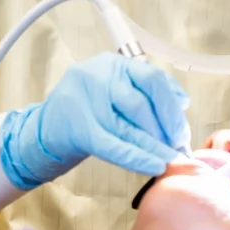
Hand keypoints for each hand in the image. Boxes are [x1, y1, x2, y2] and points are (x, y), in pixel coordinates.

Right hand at [0, 52, 191, 189]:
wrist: (47, 128)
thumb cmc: (89, 108)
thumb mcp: (117, 88)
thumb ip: (148, 89)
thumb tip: (182, 101)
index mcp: (113, 64)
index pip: (151, 78)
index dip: (171, 105)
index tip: (181, 127)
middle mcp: (98, 76)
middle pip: (141, 103)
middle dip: (165, 128)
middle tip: (176, 146)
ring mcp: (85, 102)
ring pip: (129, 127)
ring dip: (155, 147)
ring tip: (170, 159)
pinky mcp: (79, 130)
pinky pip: (115, 147)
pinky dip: (138, 158)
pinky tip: (154, 166)